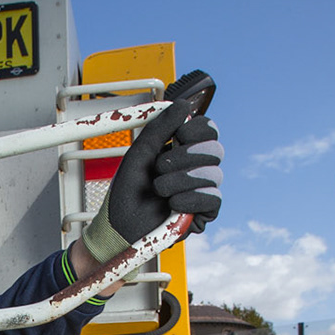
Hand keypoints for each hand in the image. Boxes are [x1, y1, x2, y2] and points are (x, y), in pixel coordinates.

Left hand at [81, 89, 223, 264]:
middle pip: (215, 149)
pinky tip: (172, 204)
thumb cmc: (125, 194)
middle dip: (185, 157)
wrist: (118, 229)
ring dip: (181, 180)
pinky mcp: (203, 214)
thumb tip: (183, 106)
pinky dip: (190, 198)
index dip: (198, 129)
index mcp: (182, 151)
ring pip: (214, 174)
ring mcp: (201, 191)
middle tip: (160, 168)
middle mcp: (195, 169)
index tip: (179, 134)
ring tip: (159, 189)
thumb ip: (160, 129)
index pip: (208, 131)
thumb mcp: (139, 155)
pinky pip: (213, 198)